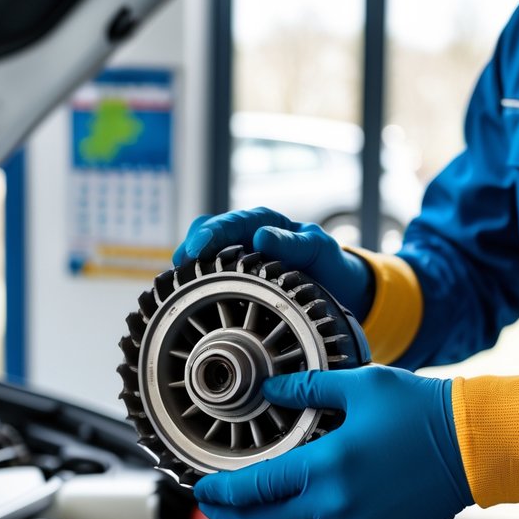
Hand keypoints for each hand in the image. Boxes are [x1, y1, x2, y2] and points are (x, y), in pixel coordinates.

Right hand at [173, 208, 372, 318]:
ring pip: (204, 255)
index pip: (231, 222)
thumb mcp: (319, 249)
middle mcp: (247, 237)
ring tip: (178, 282)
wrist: (340, 287)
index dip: (211, 234)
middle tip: (180, 266)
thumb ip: (294, 243)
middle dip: (191, 247)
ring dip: (190, 267)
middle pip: (208, 233)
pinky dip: (200, 285)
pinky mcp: (237, 280)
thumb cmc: (329, 263)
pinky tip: (191, 297)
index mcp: (266, 223)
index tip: (198, 247)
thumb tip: (261, 236)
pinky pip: (212, 278)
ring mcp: (239, 259)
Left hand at [194, 366, 471, 518]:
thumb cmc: (421, 413)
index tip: (201, 489)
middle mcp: (334, 508)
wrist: (472, 447)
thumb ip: (306, 389)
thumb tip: (271, 390)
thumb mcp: (359, 386)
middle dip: (231, 514)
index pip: (252, 489)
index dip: (218, 492)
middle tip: (214, 503)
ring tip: (256, 507)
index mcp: (324, 467)